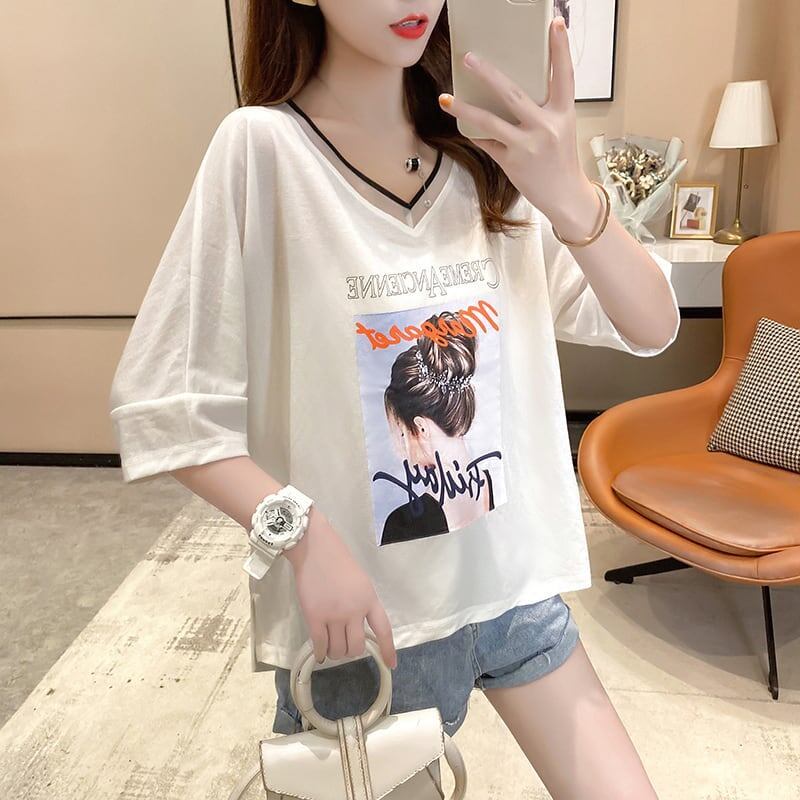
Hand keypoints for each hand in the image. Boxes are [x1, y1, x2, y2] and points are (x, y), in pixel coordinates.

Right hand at [283, 506, 397, 668]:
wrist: (315, 548)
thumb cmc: (338, 560)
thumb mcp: (361, 581)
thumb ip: (362, 603)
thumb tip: (358, 627)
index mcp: (369, 599)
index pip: (383, 630)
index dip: (388, 649)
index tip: (391, 664)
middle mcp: (354, 611)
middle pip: (357, 646)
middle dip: (351, 650)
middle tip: (345, 644)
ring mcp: (334, 615)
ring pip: (338, 649)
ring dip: (335, 652)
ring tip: (331, 646)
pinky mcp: (314, 617)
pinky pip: (320, 645)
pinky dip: (321, 653)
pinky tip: (321, 654)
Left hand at [438, 15, 593, 222]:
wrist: (565, 196)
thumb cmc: (561, 159)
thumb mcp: (561, 128)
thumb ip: (545, 108)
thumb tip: (514, 89)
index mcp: (563, 113)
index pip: (564, 75)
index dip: (560, 49)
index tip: (555, 23)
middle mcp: (546, 127)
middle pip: (513, 94)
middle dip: (488, 74)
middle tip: (469, 58)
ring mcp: (527, 145)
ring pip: (489, 121)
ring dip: (464, 108)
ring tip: (445, 98)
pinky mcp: (512, 162)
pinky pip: (486, 143)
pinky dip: (474, 133)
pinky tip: (462, 124)